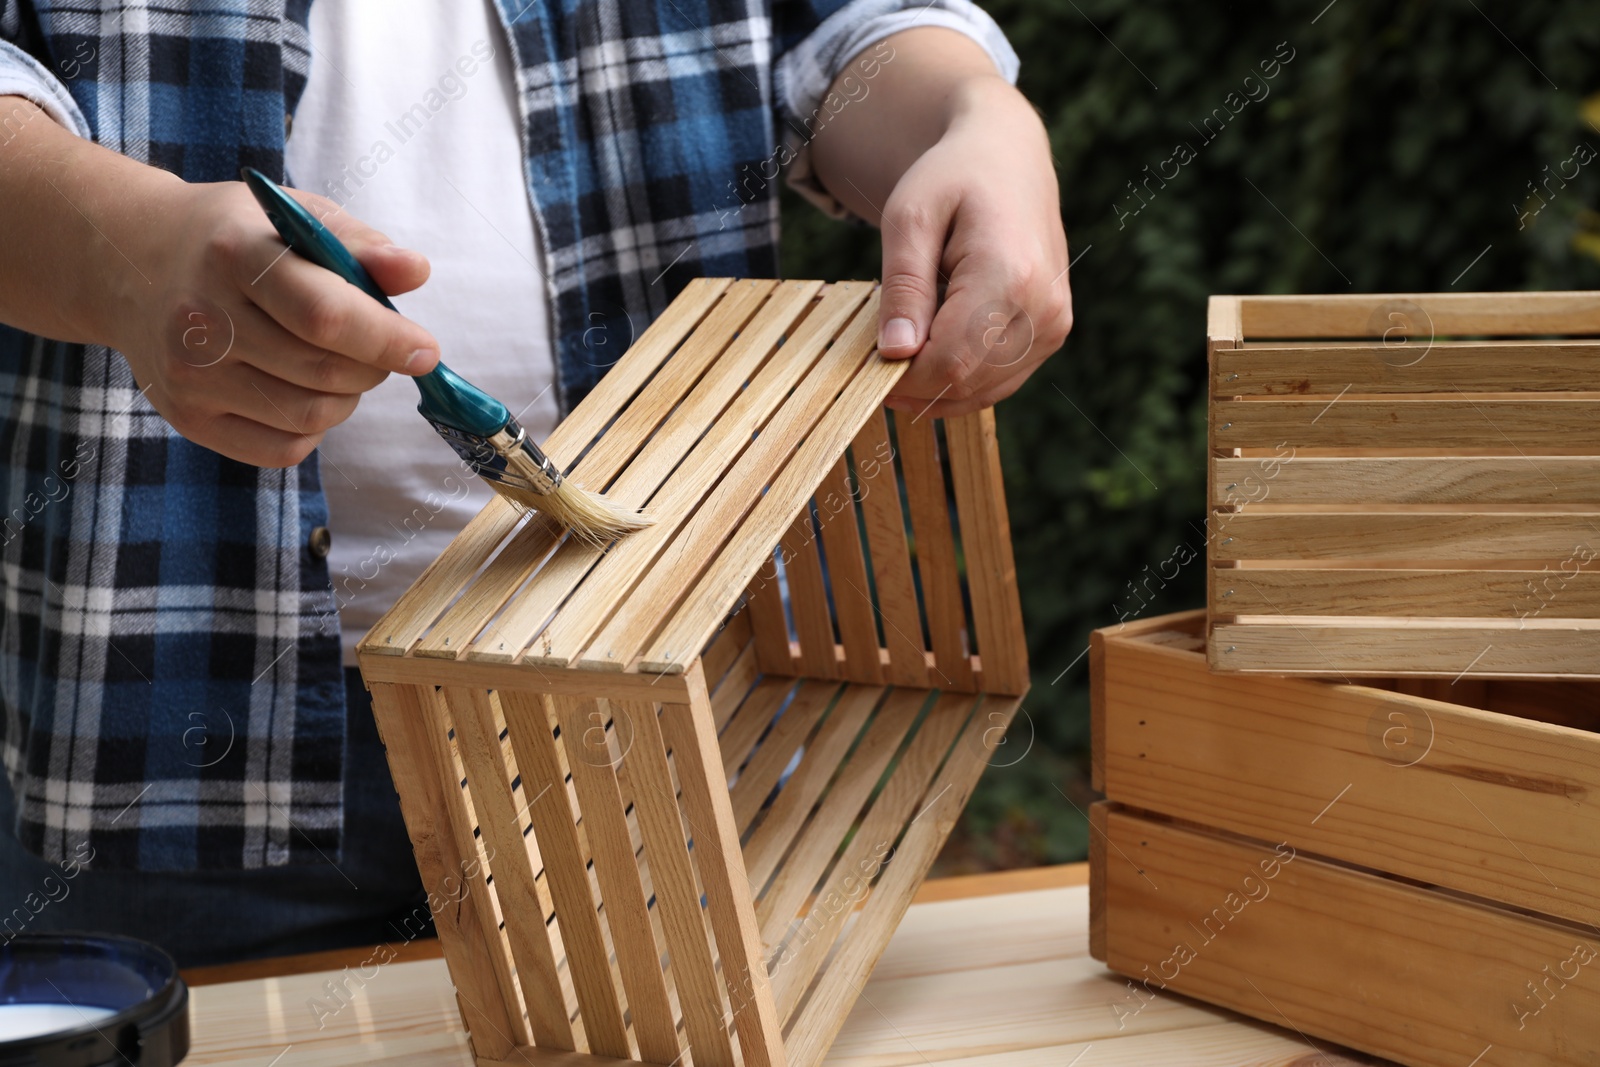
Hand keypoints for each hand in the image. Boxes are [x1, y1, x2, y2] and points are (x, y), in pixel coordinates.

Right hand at [107, 178, 437, 466]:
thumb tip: (416, 271)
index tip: (425, 350)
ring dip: (349, 397)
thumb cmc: (234, 237)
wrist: (130, 263)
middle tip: (379, 347)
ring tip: (340, 364)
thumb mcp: (292, 217)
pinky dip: (315, 427)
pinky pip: (283, 448)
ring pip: (310, 414)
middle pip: (324, 371)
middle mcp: (201, 318)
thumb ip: (358, 244)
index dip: (385, 338)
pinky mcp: (187, 417)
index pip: (323, 314)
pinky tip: (304, 390)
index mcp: (232, 254)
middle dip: (374, 365)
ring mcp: (189, 375)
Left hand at [874, 77, 1070, 417]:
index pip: (949, 362)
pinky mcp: (1052, 333)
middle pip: (966, 382)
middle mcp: (1042, 307)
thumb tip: (894, 352)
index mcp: (1009, 275)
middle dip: (915, 383)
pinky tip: (934, 350)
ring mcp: (1053, 324)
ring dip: (937, 385)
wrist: (1007, 158)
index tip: (867, 367)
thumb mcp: (910, 218)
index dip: (902, 379)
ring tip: (905, 348)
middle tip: (877, 360)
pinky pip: (999, 380)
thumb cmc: (952, 178)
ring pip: (982, 390)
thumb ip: (904, 287)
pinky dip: (962, 379)